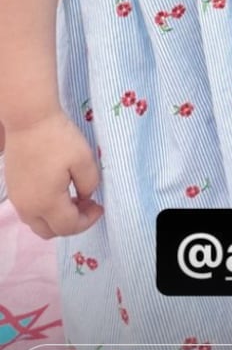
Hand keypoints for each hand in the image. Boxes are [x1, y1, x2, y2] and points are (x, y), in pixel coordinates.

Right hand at [5, 113, 102, 238]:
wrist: (29, 117)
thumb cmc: (58, 137)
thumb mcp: (84, 159)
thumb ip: (89, 184)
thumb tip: (84, 196)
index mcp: (46, 203)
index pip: (68, 227)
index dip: (88, 220)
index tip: (100, 206)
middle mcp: (28, 207)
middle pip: (50, 231)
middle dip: (72, 224)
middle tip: (87, 204)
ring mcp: (17, 198)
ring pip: (37, 222)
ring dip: (57, 217)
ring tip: (74, 197)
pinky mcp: (13, 187)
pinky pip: (29, 210)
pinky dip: (45, 209)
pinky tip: (58, 189)